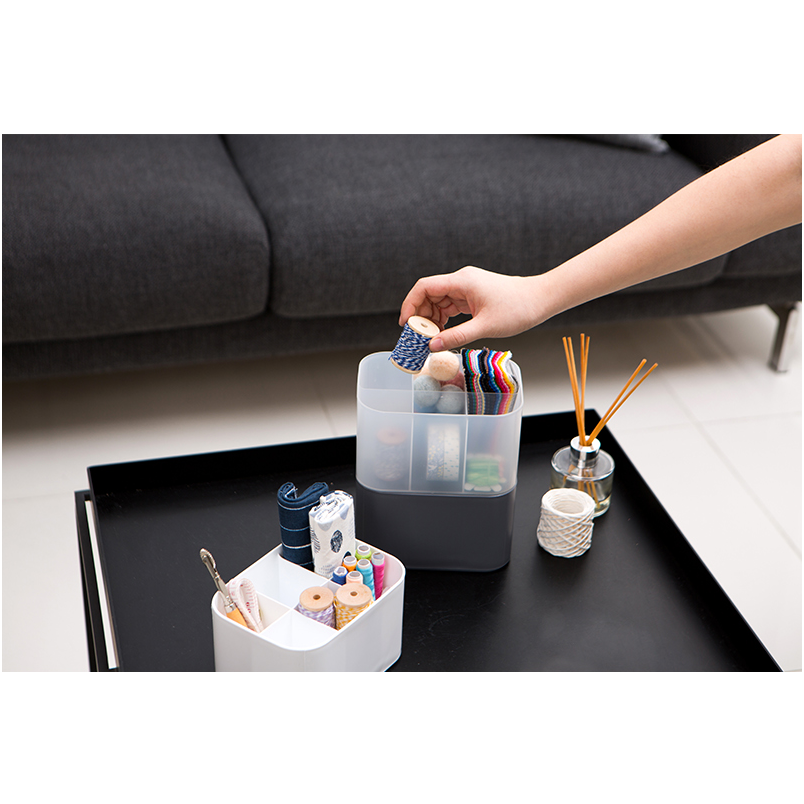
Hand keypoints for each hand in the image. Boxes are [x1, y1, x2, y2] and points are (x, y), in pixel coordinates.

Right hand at [399, 265, 540, 350]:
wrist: (541, 299)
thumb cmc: (518, 309)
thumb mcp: (484, 326)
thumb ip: (456, 337)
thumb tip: (433, 347)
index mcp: (462, 281)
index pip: (424, 287)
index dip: (410, 304)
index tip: (406, 324)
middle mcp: (461, 281)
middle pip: (429, 294)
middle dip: (420, 315)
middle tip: (417, 337)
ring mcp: (467, 288)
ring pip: (439, 302)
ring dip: (432, 319)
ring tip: (430, 339)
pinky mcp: (472, 296)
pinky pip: (450, 306)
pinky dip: (444, 320)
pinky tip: (443, 334)